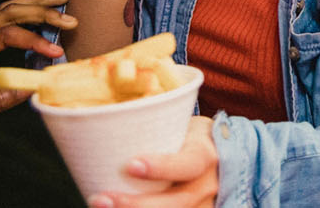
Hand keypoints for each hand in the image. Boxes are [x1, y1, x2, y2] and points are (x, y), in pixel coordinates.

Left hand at [0, 0, 70, 144]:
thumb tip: (28, 91)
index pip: (5, 35)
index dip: (33, 40)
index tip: (56, 53)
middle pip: (8, 12)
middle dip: (40, 11)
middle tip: (71, 17)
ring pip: (5, 14)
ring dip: (34, 6)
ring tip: (62, 0)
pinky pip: (4, 30)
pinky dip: (25, 21)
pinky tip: (42, 22)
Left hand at [88, 116, 218, 207]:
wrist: (219, 153)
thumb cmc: (188, 136)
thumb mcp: (182, 125)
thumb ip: (155, 129)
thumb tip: (105, 120)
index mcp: (205, 154)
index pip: (188, 163)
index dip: (163, 167)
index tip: (131, 165)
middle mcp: (208, 184)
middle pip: (177, 202)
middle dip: (137, 205)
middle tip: (100, 199)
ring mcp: (203, 204)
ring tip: (102, 207)